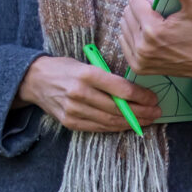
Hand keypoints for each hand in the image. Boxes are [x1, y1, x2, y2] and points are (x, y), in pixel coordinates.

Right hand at [16, 54, 158, 131]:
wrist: (35, 80)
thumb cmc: (66, 68)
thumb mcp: (87, 63)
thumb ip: (108, 78)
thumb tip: (135, 92)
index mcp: (87, 74)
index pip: (121, 90)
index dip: (141, 97)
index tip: (154, 99)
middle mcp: (80, 93)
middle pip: (118, 108)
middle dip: (142, 112)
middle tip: (156, 112)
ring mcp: (74, 110)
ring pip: (110, 121)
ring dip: (132, 122)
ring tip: (147, 120)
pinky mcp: (70, 122)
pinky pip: (98, 128)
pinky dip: (115, 128)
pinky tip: (128, 125)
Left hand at [118, 0, 191, 85]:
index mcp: (153, 29)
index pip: (134, 2)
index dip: (146, 1)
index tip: (158, 8)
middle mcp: (142, 45)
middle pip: (126, 14)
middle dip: (139, 11)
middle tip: (157, 17)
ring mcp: (139, 58)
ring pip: (123, 28)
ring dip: (135, 24)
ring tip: (152, 27)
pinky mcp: (138, 67)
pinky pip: (123, 43)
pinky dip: (132, 37)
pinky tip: (146, 38)